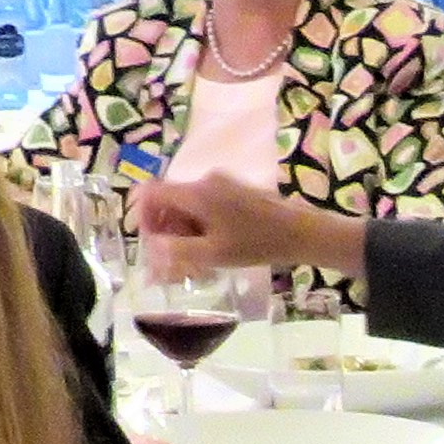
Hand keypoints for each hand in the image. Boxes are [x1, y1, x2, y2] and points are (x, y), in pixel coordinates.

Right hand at [136, 172, 356, 283]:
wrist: (302, 232)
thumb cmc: (257, 243)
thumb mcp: (214, 253)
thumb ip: (177, 250)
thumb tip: (151, 248)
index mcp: (196, 192)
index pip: (152, 192)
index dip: (141, 215)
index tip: (147, 241)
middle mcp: (206, 182)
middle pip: (169, 201)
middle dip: (165, 231)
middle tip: (170, 261)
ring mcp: (222, 184)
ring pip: (187, 206)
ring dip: (183, 232)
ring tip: (193, 262)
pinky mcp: (235, 191)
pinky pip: (204, 206)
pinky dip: (199, 227)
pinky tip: (211, 251)